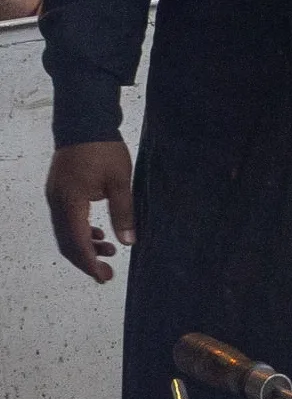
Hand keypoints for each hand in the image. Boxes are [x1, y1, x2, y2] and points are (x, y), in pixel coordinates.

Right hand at [46, 140, 135, 282]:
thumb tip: (128, 242)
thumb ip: (124, 212)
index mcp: (70, 202)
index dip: (89, 262)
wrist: (84, 122)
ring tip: (110, 250)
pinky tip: (99, 234)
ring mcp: (56, 196)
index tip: (103, 277)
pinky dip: (81, 230)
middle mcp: (57, 202)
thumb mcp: (120, 181)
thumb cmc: (104, 150)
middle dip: (86, 259)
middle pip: (66, 241)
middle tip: (107, 272)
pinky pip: (67, 219)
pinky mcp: (60, 191)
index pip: (76, 241)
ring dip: (85, 244)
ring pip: (66, 231)